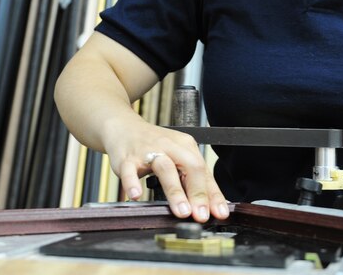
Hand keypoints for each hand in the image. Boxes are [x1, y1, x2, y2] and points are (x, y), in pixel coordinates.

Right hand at [106, 123, 229, 222]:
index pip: (204, 171)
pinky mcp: (127, 158)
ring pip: (165, 168)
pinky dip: (132, 182)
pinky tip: (136, 195)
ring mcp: (148, 151)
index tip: (219, 213)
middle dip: (198, 193)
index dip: (213, 194)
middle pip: (190, 166)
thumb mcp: (176, 157)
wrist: (123, 127)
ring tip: (182, 211)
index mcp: (185, 146)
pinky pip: (130, 170)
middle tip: (201, 215)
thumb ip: (190, 180)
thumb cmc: (152, 145)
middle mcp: (169, 146)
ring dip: (175, 191)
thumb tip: (208, 206)